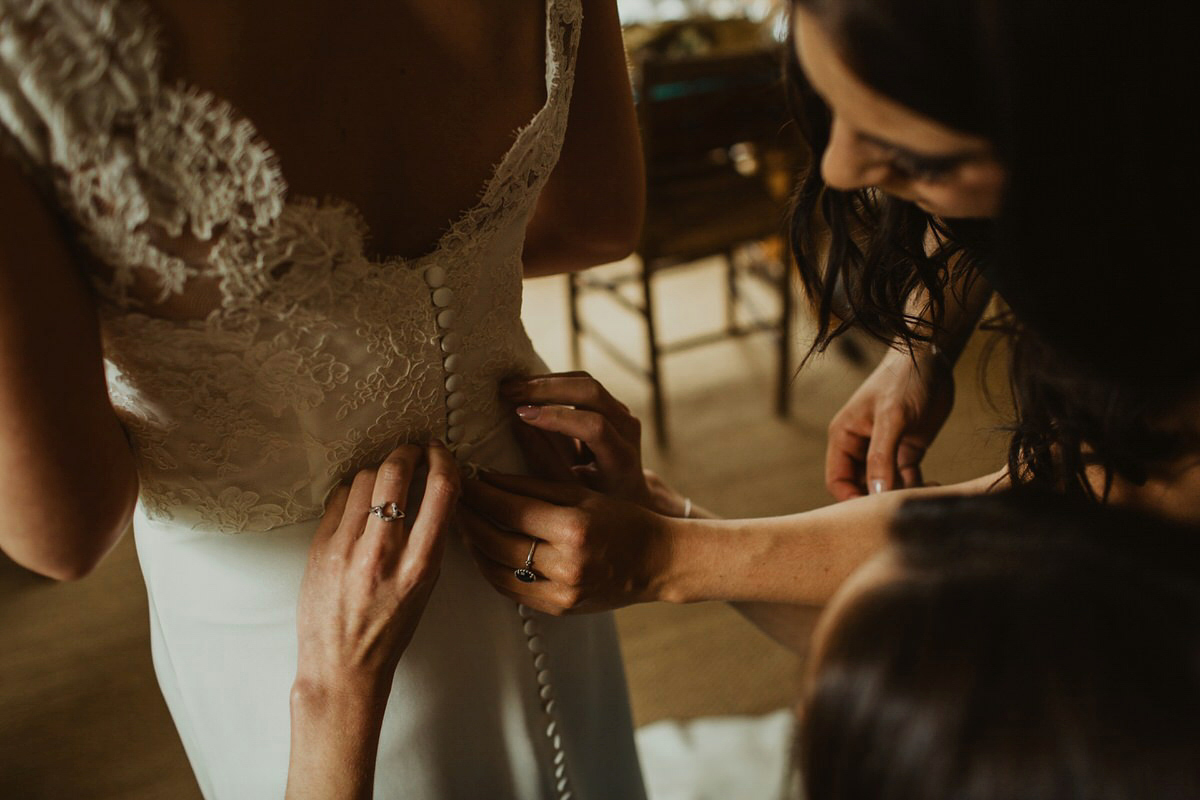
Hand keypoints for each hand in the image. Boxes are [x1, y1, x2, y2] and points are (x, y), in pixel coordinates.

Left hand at [294, 442, 459, 701]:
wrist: (342, 668)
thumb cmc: (389, 631)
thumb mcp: (425, 587)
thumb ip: (429, 540)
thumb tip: (433, 491)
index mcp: (420, 566)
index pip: (441, 491)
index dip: (443, 459)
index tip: (439, 451)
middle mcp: (383, 553)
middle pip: (396, 472)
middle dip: (407, 452)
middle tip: (411, 453)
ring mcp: (346, 548)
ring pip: (363, 478)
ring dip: (379, 471)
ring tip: (384, 481)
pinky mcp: (319, 547)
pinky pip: (338, 498)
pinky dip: (352, 491)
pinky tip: (358, 502)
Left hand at [458, 471, 671, 614]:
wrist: (657, 562)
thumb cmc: (622, 520)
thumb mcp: (583, 494)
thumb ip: (534, 487)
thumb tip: (487, 478)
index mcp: (575, 528)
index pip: (510, 508)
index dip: (480, 492)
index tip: (462, 477)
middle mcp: (567, 564)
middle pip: (497, 539)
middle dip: (468, 517)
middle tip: (451, 499)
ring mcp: (562, 592)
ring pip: (497, 568)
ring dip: (474, 545)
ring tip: (462, 523)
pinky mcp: (559, 609)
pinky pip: (511, 590)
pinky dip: (491, 570)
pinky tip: (483, 551)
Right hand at [500, 372, 689, 515]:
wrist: (627, 497)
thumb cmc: (596, 501)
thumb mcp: (571, 492)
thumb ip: (546, 461)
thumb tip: (519, 424)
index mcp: (622, 457)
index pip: (594, 426)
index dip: (557, 417)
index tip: (521, 414)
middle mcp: (627, 429)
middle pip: (591, 391)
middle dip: (546, 388)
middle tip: (508, 391)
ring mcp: (621, 412)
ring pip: (585, 381)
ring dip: (545, 381)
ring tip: (510, 387)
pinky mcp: (610, 404)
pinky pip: (581, 384)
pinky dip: (552, 383)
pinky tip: (525, 389)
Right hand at [826, 346, 954, 500]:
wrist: (932, 360)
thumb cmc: (903, 380)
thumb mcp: (892, 417)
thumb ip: (881, 456)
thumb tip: (875, 493)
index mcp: (844, 437)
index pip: (838, 481)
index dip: (851, 500)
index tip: (874, 513)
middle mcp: (861, 446)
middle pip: (862, 486)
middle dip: (879, 499)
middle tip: (904, 507)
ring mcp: (884, 449)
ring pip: (886, 485)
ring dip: (903, 493)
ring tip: (925, 494)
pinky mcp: (907, 449)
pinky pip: (907, 477)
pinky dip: (918, 486)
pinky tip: (934, 486)